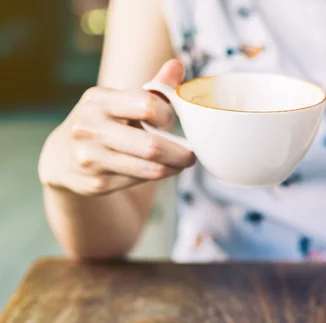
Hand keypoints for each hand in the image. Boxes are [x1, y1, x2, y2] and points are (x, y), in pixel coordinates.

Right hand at [38, 59, 194, 195]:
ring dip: (173, 167)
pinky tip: (163, 170)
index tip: (174, 121)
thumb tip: (177, 65)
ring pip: (149, 168)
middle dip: (180, 152)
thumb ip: (152, 87)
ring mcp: (91, 158)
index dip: (169, 115)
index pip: (147, 105)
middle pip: (151, 145)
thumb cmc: (103, 122)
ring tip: (183, 163)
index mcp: (99, 100)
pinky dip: (158, 176)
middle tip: (193, 153)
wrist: (62, 157)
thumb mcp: (120, 100)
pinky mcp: (96, 183)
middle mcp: (90, 128)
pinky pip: (139, 181)